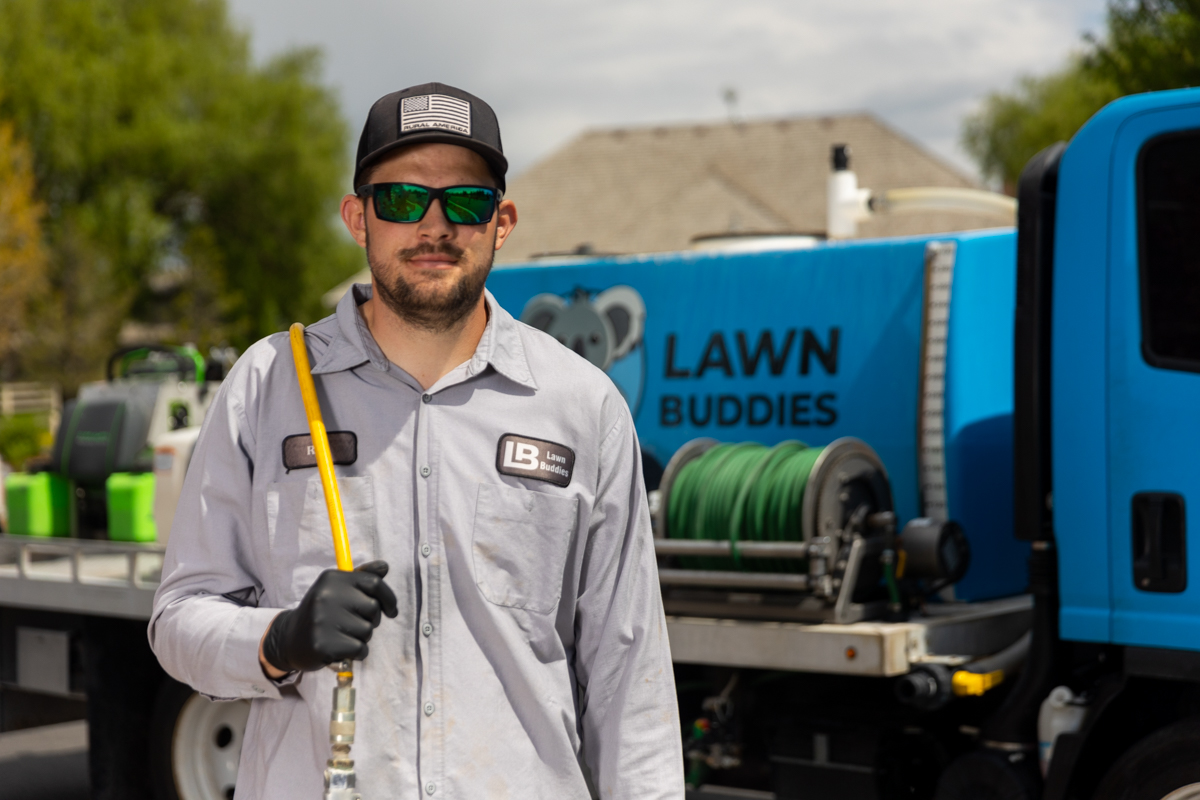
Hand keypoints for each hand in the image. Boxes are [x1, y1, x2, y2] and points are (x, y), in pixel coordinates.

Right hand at [261, 560, 397, 672]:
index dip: (389, 598)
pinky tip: (341, 649)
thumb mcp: (337, 589)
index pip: (374, 583)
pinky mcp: (323, 645)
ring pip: (367, 631)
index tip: (391, 611)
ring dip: (361, 637)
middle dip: (371, 620)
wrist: (290, 640)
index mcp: (332, 578)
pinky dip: (357, 653)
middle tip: (353, 624)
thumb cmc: (322, 613)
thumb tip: (385, 566)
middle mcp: (326, 596)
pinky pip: (360, 649)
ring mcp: (323, 620)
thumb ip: (362, 577)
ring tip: (342, 635)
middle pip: (373, 608)